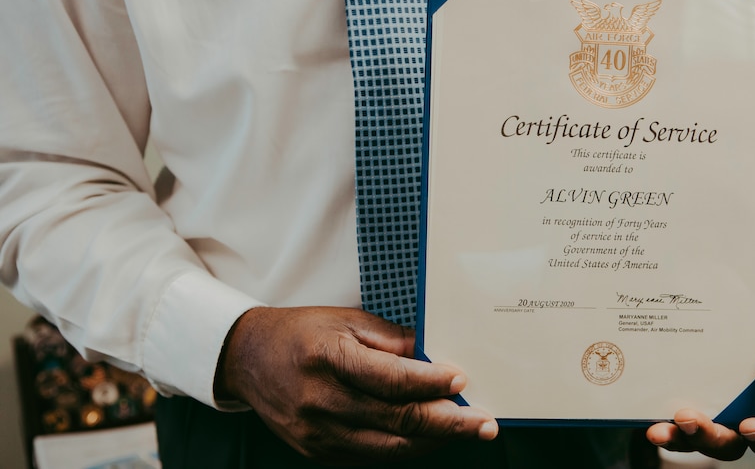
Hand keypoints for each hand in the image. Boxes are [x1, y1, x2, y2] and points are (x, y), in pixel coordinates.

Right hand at [215, 306, 497, 464]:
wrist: (248, 360)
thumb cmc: (301, 333)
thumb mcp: (345, 320)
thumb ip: (389, 339)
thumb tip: (432, 355)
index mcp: (327, 358)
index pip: (389, 378)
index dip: (430, 382)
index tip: (462, 379)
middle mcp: (320, 400)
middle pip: (395, 420)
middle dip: (447, 423)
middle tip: (484, 423)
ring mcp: (316, 433)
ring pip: (388, 447)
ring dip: (433, 441)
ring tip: (467, 431)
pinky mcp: (316, 451)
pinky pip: (370, 456)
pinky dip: (404, 448)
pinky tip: (429, 438)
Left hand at [646, 277, 754, 459]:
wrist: (712, 270)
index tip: (748, 426)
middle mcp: (737, 400)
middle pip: (731, 439)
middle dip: (710, 437)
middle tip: (688, 418)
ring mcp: (704, 395)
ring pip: (695, 435)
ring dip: (678, 439)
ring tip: (658, 430)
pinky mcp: (674, 386)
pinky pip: (666, 413)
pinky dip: (656, 420)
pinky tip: (642, 416)